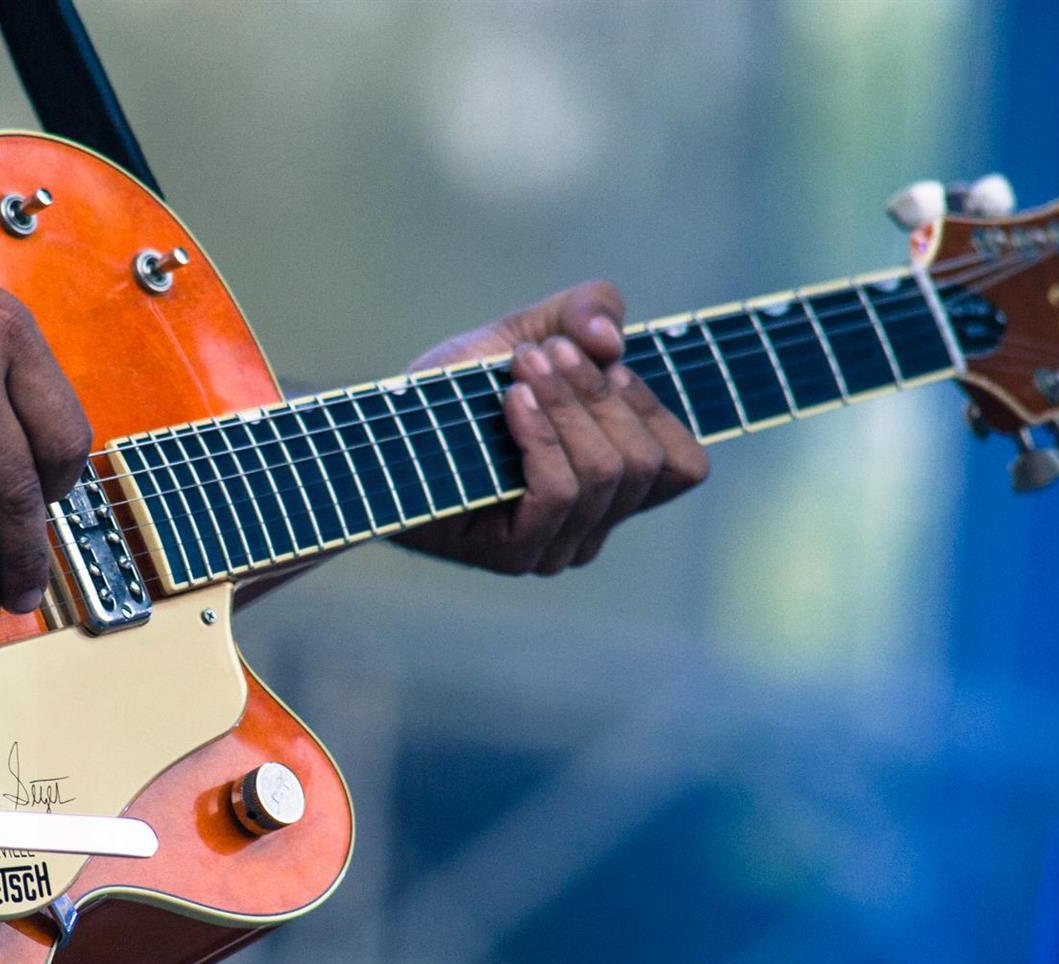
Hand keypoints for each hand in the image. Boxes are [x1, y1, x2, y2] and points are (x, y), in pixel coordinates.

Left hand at [395, 281, 707, 574]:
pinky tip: (510, 402)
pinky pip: (557, 494)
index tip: (606, 359)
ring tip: (521, 369)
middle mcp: (593, 526)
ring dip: (567, 406)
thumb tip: (612, 341)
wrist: (375, 433)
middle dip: (599, 394)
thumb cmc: (451, 395)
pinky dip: (540, 437)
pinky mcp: (514, 555)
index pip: (683, 467)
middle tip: (545, 352)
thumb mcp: (525, 334)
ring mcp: (556, 548)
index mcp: (612, 486)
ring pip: (604, 475)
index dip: (656, 407)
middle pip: (645, 464)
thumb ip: (582, 313)